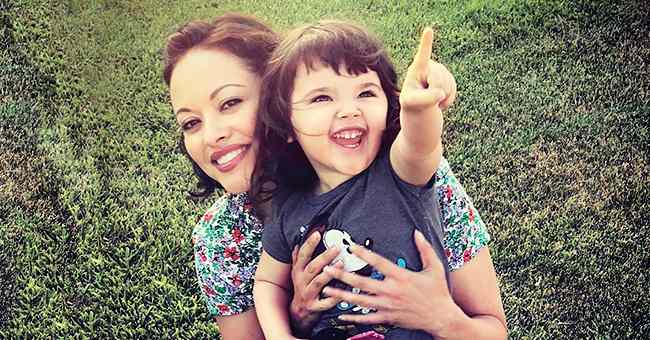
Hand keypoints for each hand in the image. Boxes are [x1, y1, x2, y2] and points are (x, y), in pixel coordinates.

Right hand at [289, 232, 342, 333]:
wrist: (297, 312)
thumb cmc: (302, 287)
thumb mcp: (298, 271)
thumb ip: (299, 256)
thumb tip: (299, 239)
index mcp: (298, 270)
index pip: (303, 254)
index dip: (309, 243)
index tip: (318, 233)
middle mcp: (302, 281)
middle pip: (312, 267)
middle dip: (324, 257)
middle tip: (336, 247)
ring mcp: (308, 294)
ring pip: (318, 282)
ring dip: (330, 273)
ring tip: (341, 264)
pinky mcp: (315, 307)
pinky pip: (326, 302)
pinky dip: (334, 297)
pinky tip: (343, 291)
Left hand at [321, 230, 460, 335]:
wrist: (441, 317)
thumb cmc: (438, 292)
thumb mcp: (435, 267)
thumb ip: (425, 249)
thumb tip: (417, 233)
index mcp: (401, 276)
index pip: (378, 262)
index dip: (363, 253)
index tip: (351, 246)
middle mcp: (391, 291)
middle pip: (361, 282)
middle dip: (342, 275)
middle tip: (328, 269)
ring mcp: (388, 306)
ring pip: (360, 300)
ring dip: (342, 294)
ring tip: (327, 288)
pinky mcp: (388, 317)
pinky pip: (367, 318)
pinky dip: (353, 317)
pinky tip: (342, 313)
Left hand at [400, 28, 456, 115]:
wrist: (420, 105)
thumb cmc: (411, 101)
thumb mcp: (411, 103)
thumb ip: (424, 99)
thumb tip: (441, 93)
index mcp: (417, 67)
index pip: (423, 54)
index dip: (426, 42)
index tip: (428, 30)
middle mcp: (430, 65)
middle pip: (438, 81)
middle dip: (434, 93)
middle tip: (425, 97)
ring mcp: (442, 71)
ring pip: (447, 86)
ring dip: (440, 97)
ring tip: (430, 97)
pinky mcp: (450, 78)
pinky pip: (453, 90)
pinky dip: (447, 99)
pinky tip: (439, 99)